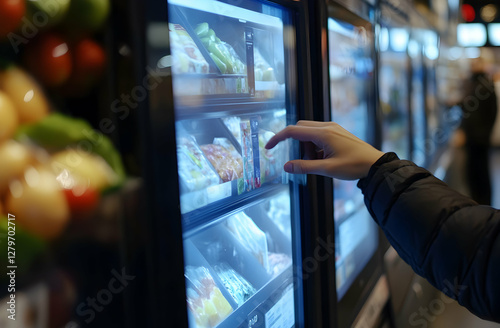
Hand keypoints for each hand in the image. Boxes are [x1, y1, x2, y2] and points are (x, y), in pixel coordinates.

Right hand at [265, 120, 384, 179]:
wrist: (375, 164)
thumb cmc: (354, 166)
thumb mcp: (327, 169)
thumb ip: (305, 167)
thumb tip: (286, 166)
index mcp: (323, 133)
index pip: (293, 131)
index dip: (278, 138)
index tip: (268, 147)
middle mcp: (327, 127)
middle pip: (300, 129)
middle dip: (296, 145)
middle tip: (304, 161)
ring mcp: (333, 128)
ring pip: (309, 133)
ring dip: (307, 147)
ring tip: (318, 162)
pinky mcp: (337, 132)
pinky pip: (318, 135)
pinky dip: (315, 146)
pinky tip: (325, 158)